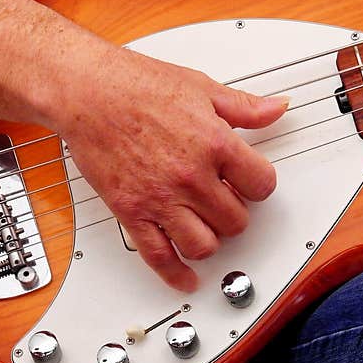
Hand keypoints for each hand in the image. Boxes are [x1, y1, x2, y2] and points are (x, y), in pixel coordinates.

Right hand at [0, 0, 285, 290]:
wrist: (87, 91)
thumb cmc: (136, 85)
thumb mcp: (202, 88)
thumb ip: (244, 107)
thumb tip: (275, 109)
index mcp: (216, 144)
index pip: (262, 185)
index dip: (259, 184)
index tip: (251, 183)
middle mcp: (192, 177)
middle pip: (236, 220)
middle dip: (235, 212)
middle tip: (225, 202)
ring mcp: (161, 199)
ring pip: (205, 245)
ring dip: (210, 240)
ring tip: (205, 226)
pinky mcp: (132, 212)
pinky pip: (159, 257)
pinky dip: (176, 275)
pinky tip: (185, 277)